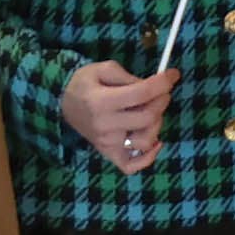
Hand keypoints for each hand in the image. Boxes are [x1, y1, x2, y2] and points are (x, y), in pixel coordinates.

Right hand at [60, 58, 176, 172]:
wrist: (62, 102)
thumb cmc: (84, 83)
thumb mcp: (104, 68)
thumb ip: (129, 76)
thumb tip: (154, 86)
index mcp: (102, 101)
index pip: (141, 94)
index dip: (163, 83)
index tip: (173, 74)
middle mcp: (105, 125)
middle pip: (147, 117)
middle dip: (162, 101)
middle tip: (162, 92)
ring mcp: (106, 143)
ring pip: (144, 141)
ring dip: (156, 124)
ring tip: (151, 111)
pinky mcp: (108, 153)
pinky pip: (131, 166)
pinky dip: (147, 158)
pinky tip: (156, 142)